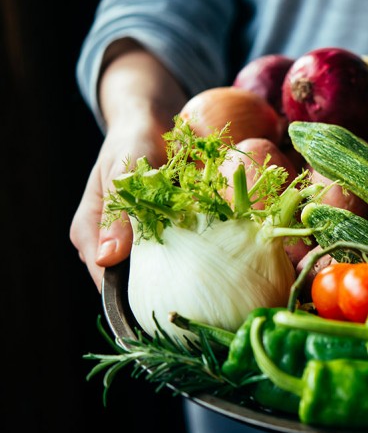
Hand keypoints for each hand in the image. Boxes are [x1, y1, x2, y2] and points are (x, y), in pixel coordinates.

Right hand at [70, 42, 185, 289]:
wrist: (151, 124)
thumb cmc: (133, 141)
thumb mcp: (123, 168)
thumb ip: (117, 210)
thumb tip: (107, 258)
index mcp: (90, 232)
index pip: (103, 279)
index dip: (129, 299)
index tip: (163, 308)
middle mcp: (109, 242)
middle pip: (130, 283)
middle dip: (160, 292)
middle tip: (195, 298)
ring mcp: (135, 241)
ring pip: (156, 273)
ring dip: (180, 275)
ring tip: (207, 284)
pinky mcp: (160, 235)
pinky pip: (176, 255)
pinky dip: (192, 257)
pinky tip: (212, 260)